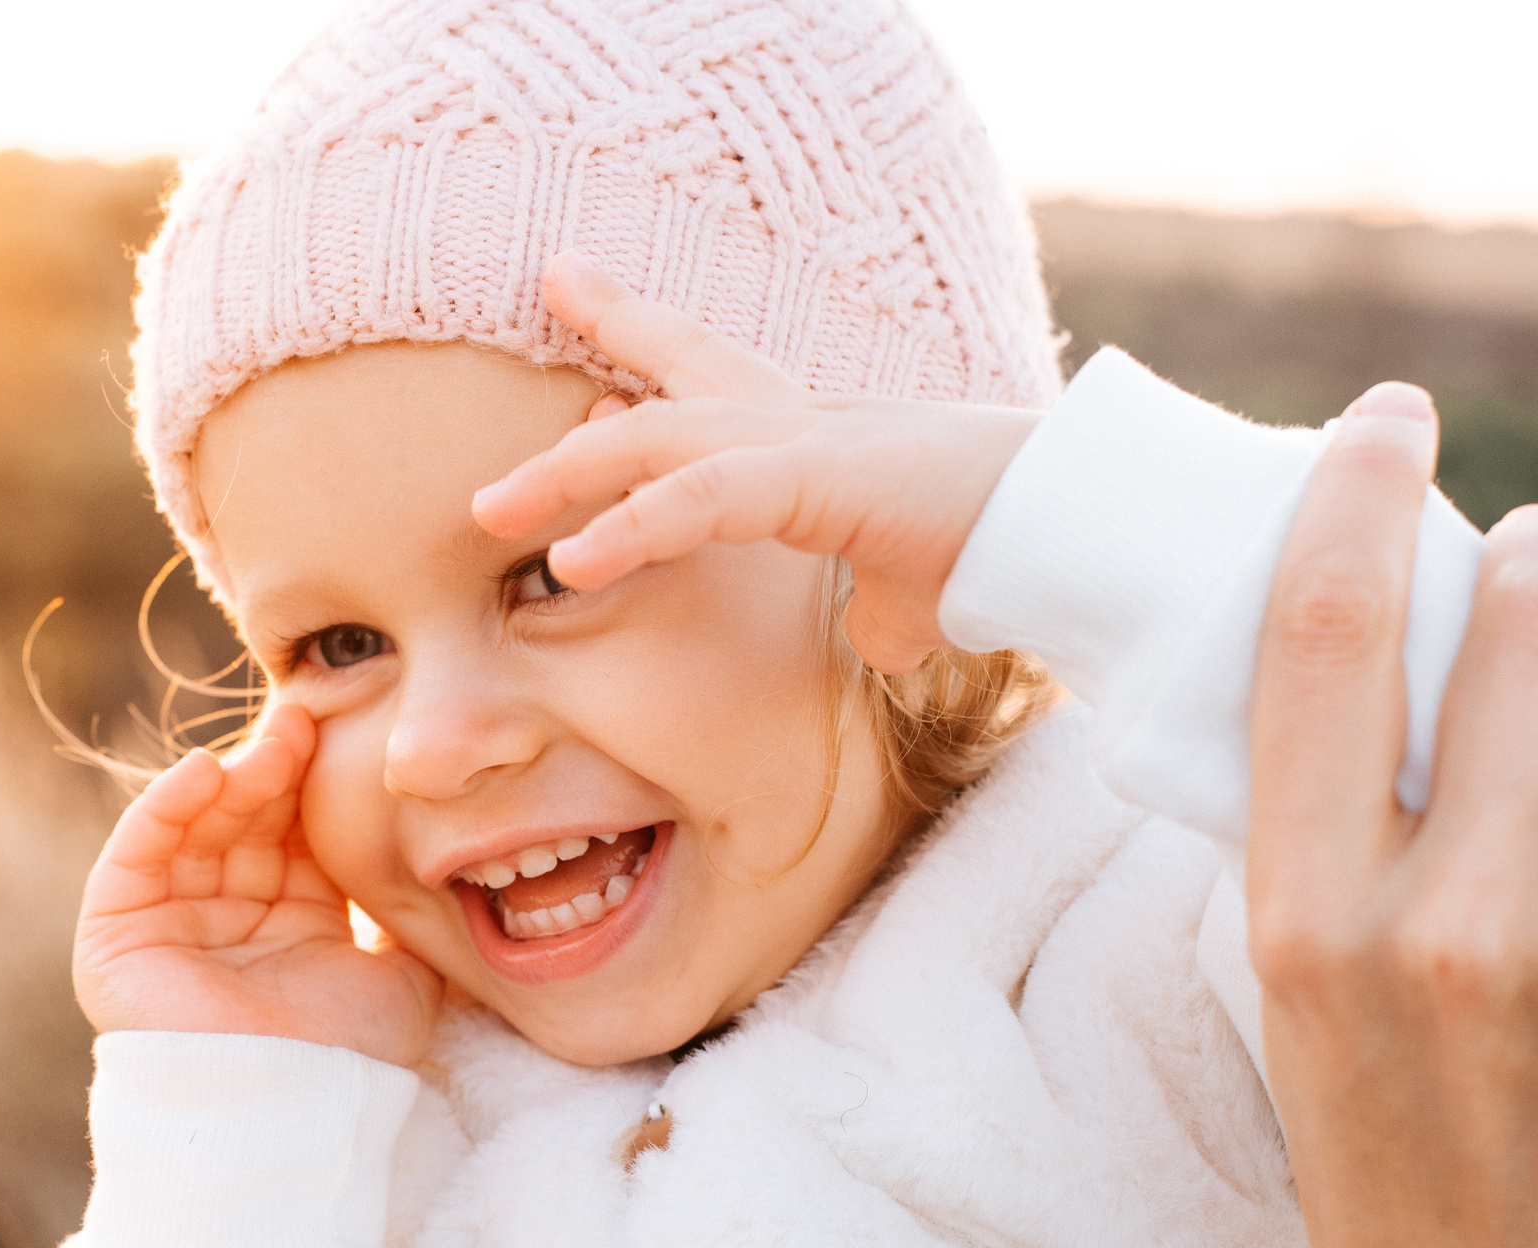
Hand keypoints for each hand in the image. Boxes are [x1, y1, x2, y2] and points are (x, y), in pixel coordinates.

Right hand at [73, 702, 442, 1066]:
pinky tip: (204, 770)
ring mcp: (171, 924)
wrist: (291, 1111)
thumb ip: (409, 917)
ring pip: (196, 827)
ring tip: (271, 747)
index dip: (314, 783)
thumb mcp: (401, 972)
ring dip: (231, 779)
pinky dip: (165, 805)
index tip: (341, 732)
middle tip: (305, 722)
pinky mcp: (117, 934)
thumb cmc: (349, 1054)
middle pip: (245, 821)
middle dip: (275, 770)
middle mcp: (230, 918)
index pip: (295, 833)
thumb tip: (447, 867)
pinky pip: (135, 853)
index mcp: (293, 924)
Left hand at [470, 251, 1038, 673]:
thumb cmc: (999, 552)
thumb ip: (881, 608)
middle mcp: (799, 421)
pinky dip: (636, 523)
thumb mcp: (914, 590)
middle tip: (488, 467)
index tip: (568, 294)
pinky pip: (707, 496)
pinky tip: (573, 560)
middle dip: (573, 420)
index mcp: (811, 439)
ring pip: (658, 440)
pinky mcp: (821, 478)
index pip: (706, 371)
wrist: (1075, 531)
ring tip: (489, 512)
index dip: (633, 336)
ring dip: (568, 476)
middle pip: (661, 391)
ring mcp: (806, 441)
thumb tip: (882, 638)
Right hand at [1245, 381, 1537, 1247]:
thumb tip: (1385, 694)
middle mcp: (1445, 918)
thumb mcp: (1297, 1010)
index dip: (1352, 495)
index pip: (1321, 637)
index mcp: (1308, 919)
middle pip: (1517, 626)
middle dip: (1524, 565)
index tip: (1374, 425)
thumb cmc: (1389, 1188)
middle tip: (1515, 568)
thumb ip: (1331, 848)